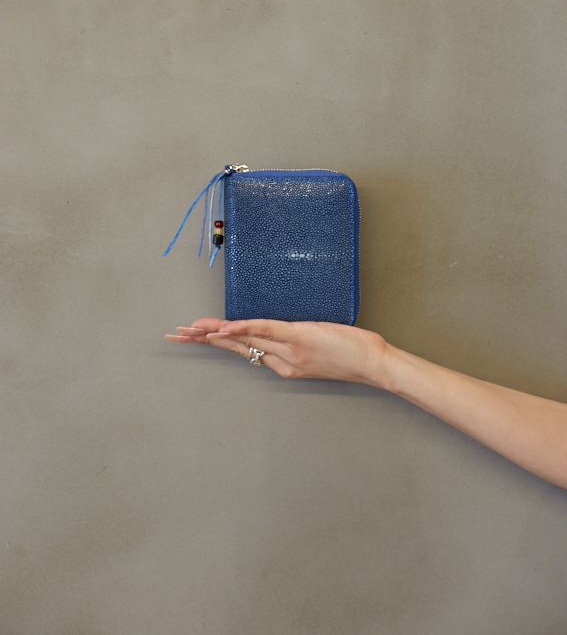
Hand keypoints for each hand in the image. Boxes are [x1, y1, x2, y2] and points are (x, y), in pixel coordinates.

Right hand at [164, 317, 391, 386]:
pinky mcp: (298, 337)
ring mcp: (288, 350)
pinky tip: (222, 327)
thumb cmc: (356, 355)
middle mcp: (282, 360)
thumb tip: (291, 331)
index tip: (200, 335)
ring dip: (213, 333)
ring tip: (188, 329)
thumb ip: (302, 344)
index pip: (246, 350)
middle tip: (177, 334)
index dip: (220, 342)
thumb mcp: (324, 352)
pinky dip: (241, 328)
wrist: (375, 364)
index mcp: (286, 365)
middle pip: (236, 346)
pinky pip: (264, 330)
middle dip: (204, 339)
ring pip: (244, 338)